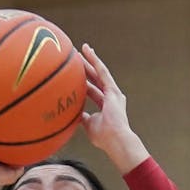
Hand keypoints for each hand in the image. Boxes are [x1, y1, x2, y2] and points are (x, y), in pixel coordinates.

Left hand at [80, 44, 149, 173]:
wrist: (115, 140)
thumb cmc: (104, 137)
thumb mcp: (89, 125)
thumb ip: (82, 117)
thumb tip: (73, 113)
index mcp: (105, 104)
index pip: (92, 89)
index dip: (84, 81)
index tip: (75, 73)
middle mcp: (111, 96)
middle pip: (95, 78)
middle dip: (86, 66)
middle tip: (77, 55)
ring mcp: (113, 93)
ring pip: (99, 72)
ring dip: (91, 60)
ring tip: (83, 48)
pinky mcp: (113, 91)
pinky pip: (103, 73)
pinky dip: (96, 62)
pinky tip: (89, 53)